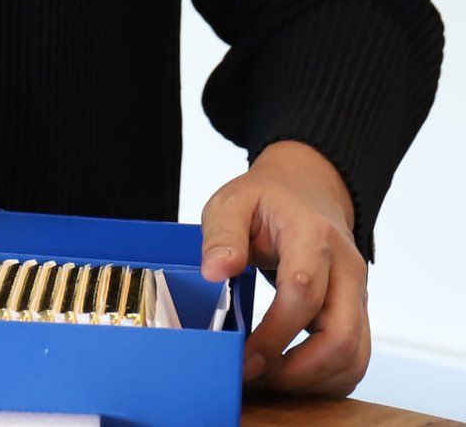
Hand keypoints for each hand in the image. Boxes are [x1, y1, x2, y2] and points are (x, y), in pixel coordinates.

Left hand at [200, 140, 370, 396]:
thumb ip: (222, 235)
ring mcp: (356, 292)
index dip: (274, 333)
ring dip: (311, 380)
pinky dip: (325, 378)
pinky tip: (288, 377)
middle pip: (339, 335)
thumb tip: (215, 272)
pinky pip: (355, 356)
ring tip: (266, 380)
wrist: (307, 191)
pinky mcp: (355, 311)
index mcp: (312, 236)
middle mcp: (345, 268)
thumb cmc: (267, 200)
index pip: (303, 292)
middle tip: (253, 377)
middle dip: (296, 369)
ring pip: (354, 354)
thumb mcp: (232, 203)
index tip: (243, 356)